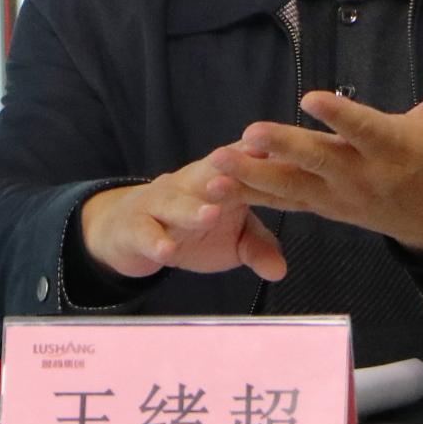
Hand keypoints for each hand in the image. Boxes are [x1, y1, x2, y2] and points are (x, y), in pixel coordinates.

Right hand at [77, 154, 286, 282]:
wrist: (132, 228)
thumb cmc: (193, 224)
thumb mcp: (231, 239)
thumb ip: (258, 248)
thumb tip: (280, 271)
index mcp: (221, 179)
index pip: (246, 163)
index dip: (266, 159)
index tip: (290, 153)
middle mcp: (191, 183)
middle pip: (213, 172)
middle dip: (232, 168)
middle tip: (252, 165)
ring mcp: (162, 202)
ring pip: (178, 202)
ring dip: (194, 208)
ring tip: (211, 215)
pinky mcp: (136, 224)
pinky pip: (146, 231)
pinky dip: (155, 240)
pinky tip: (166, 250)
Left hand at [215, 43, 422, 252]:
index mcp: (393, 148)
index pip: (364, 130)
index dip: (339, 115)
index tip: (310, 96)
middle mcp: (362, 175)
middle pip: (318, 160)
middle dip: (284, 147)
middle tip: (250, 132)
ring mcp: (339, 196)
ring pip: (292, 187)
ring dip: (252, 177)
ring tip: (217, 163)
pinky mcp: (324, 207)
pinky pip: (284, 202)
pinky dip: (253, 194)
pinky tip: (218, 184)